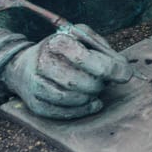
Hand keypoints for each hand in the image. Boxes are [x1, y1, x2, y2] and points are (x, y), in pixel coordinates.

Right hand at [0, 28, 131, 118]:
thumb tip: (123, 69)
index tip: (126, 74)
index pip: (87, 59)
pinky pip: (62, 113)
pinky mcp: (35, 104)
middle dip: (100, 84)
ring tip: (95, 90)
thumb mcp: (82, 38)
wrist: (25, 65)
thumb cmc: (63, 50)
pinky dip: (82, 110)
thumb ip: (104, 49)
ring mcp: (36, 85)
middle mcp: (43, 62)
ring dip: (90, 97)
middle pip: (80, 82)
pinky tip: (91, 103)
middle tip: (104, 82)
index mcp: (57, 42)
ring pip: (71, 98)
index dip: (111, 69)